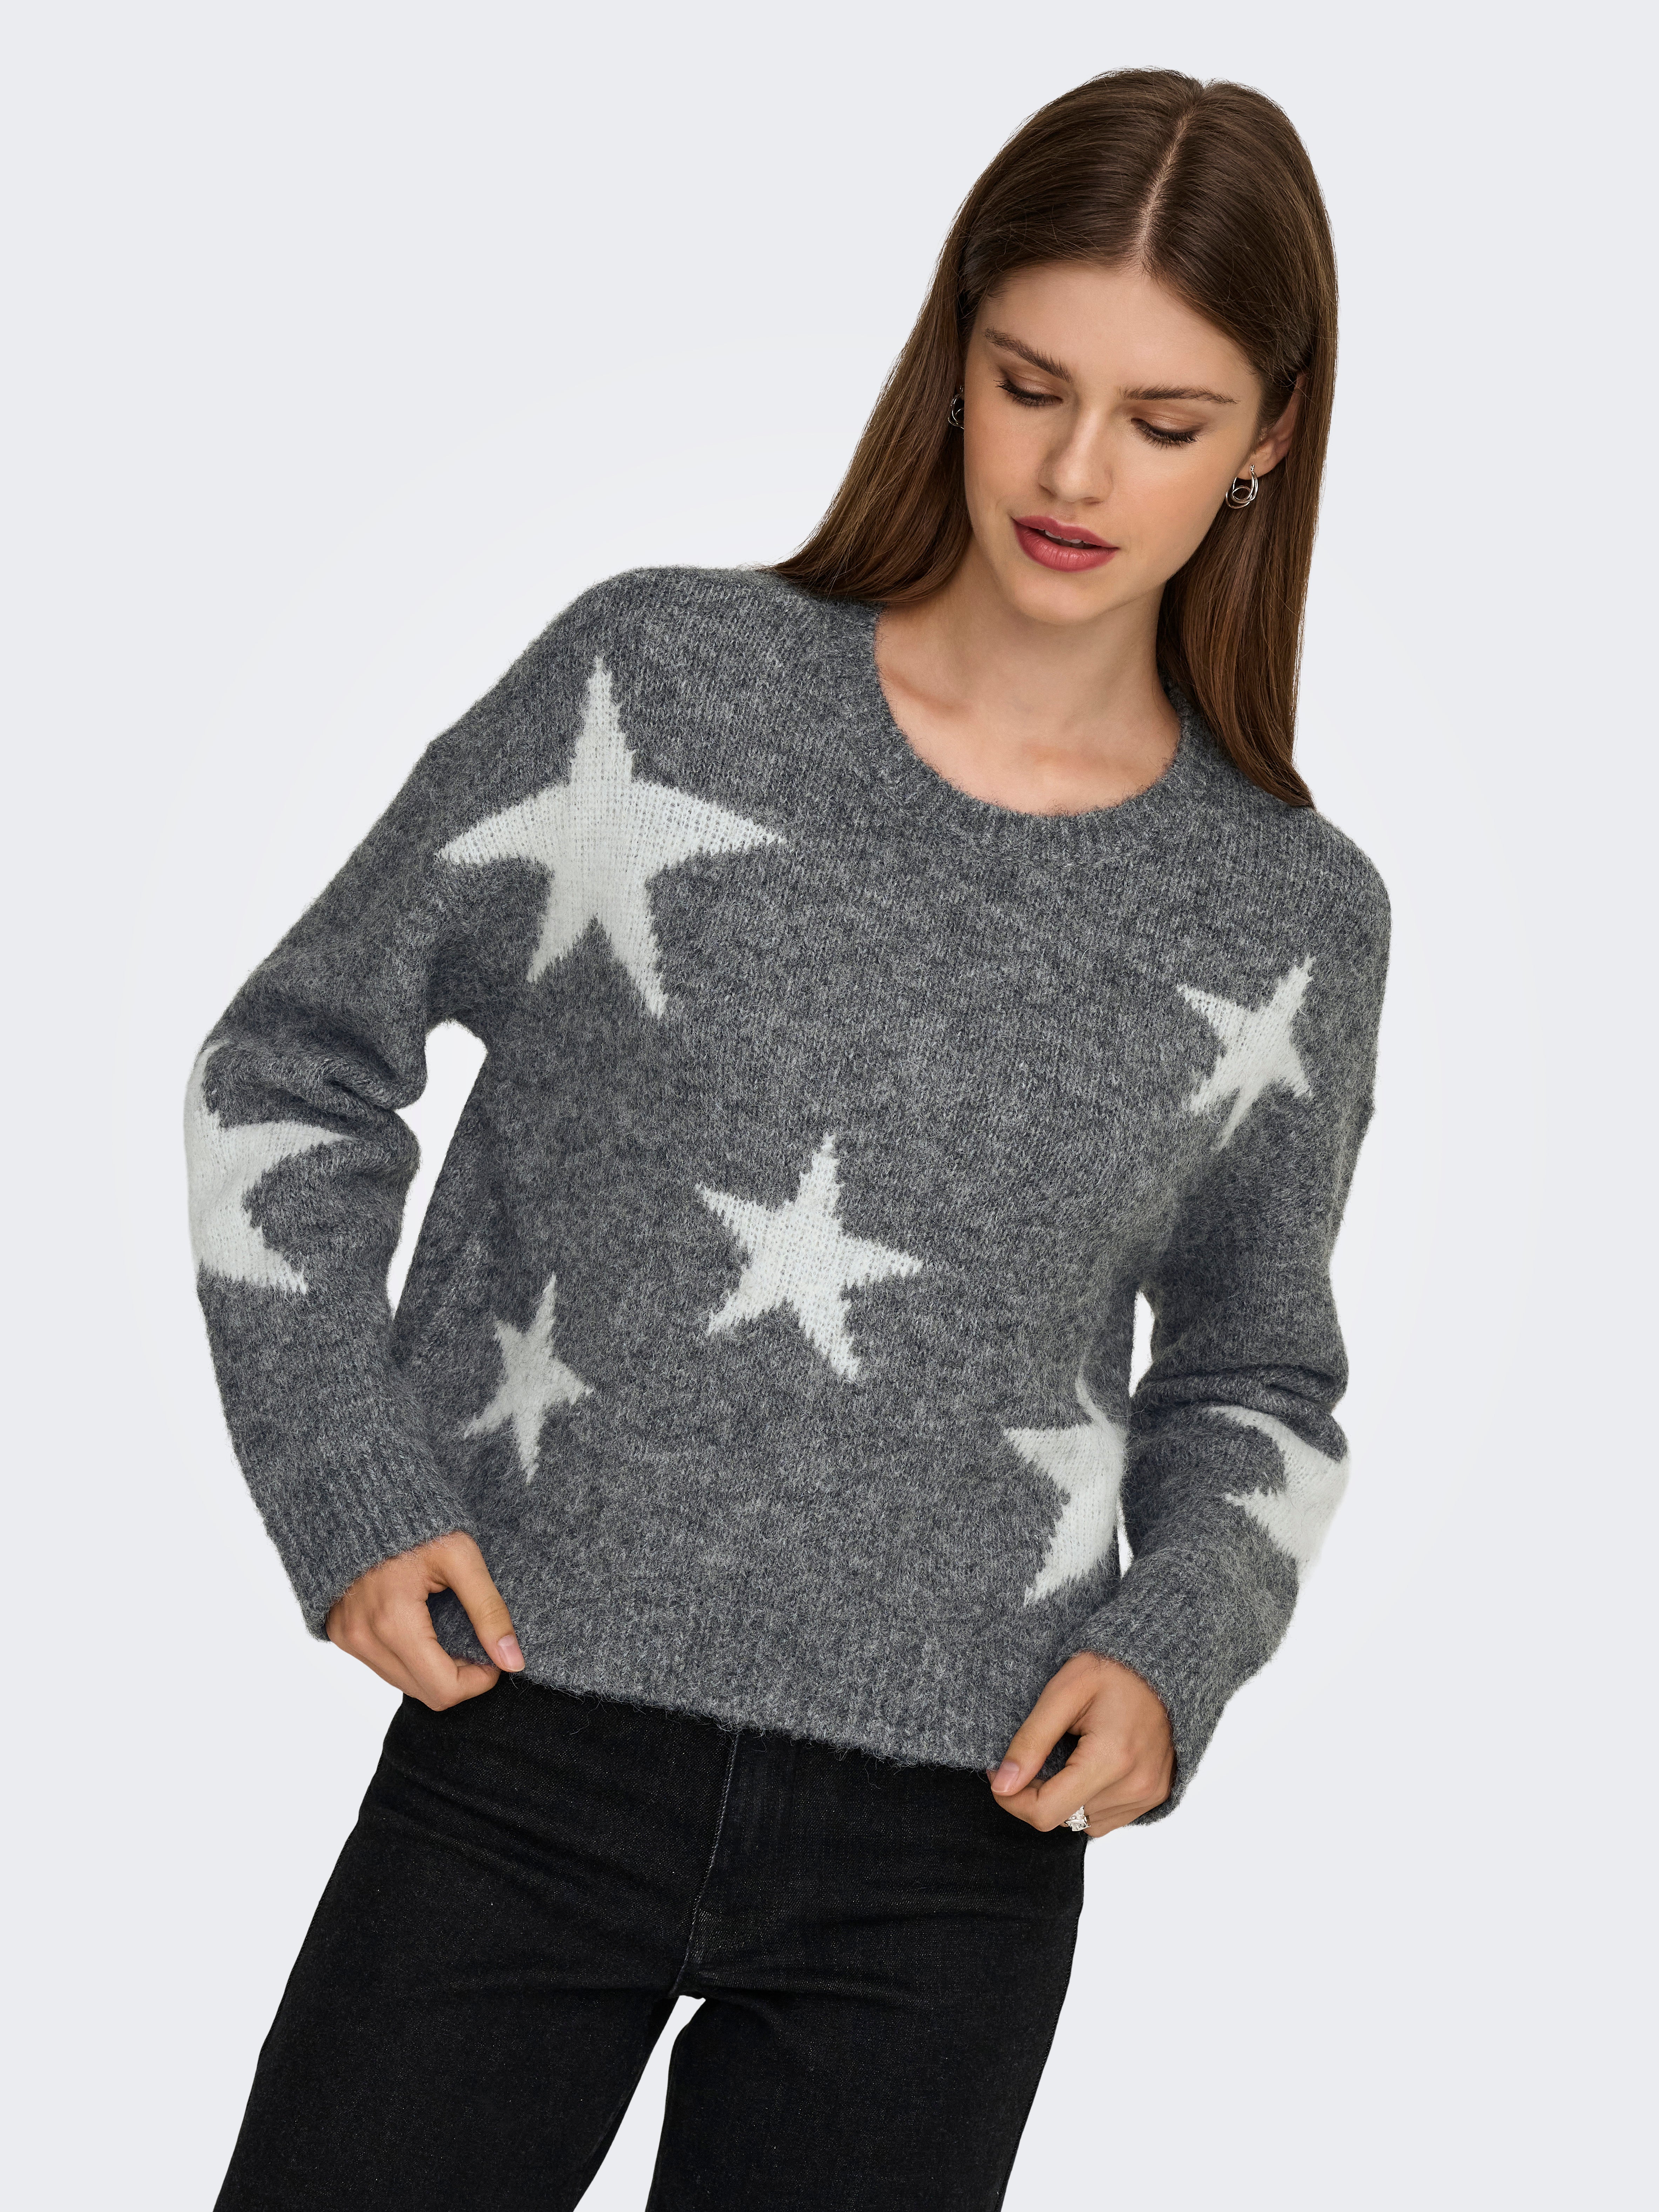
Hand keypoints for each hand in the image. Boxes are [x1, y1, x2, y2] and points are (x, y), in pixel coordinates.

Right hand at [326, 1531, 524, 1710]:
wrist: (364, 1501)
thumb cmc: (416, 1525)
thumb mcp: (461, 1558)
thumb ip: (488, 1611)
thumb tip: (513, 1661)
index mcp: (393, 1621)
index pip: (443, 1689)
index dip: (479, 1681)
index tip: (495, 1658)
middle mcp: (363, 1638)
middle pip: (425, 1693)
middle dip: (460, 1677)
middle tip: (477, 1645)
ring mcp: (347, 1638)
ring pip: (403, 1683)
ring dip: (435, 1670)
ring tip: (452, 1633)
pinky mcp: (340, 1633)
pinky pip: (383, 1667)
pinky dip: (411, 1659)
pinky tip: (425, 1630)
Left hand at [988, 1653, 1172, 1836]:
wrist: (1160, 1665)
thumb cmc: (1112, 1669)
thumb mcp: (1063, 1691)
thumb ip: (1031, 1740)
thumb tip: (1003, 1784)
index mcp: (1112, 1758)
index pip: (1046, 1812)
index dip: (1012, 1799)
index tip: (998, 1773)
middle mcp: (1135, 1786)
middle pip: (1062, 1819)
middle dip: (1035, 1793)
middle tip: (1032, 1756)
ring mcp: (1148, 1795)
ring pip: (1081, 1822)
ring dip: (1062, 1798)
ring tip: (1065, 1754)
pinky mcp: (1155, 1797)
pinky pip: (1104, 1819)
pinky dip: (1086, 1800)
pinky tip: (1087, 1767)